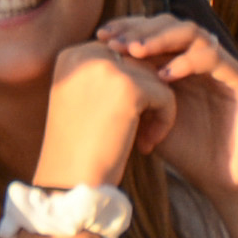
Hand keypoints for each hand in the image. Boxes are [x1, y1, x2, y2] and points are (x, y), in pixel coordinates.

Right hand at [36, 38, 170, 185]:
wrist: (71, 182)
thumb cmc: (78, 151)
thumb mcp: (83, 102)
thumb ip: (106, 78)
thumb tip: (148, 64)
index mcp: (72, 56)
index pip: (120, 55)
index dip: (131, 87)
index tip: (122, 121)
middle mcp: (86, 54)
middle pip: (139, 62)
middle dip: (147, 96)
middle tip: (138, 132)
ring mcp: (107, 68)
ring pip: (156, 77)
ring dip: (156, 109)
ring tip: (143, 139)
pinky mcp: (129, 87)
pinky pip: (166, 95)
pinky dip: (164, 121)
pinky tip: (146, 145)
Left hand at [99, 12, 237, 203]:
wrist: (225, 182)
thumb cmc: (185, 152)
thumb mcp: (147, 117)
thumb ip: (130, 90)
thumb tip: (93, 67)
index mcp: (177, 61)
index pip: (151, 28)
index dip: (126, 27)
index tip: (100, 36)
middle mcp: (199, 58)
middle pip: (169, 23)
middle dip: (140, 29)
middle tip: (116, 42)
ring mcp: (220, 66)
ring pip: (192, 32)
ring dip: (161, 38)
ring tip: (136, 52)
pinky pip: (214, 57)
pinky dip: (187, 61)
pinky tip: (165, 76)